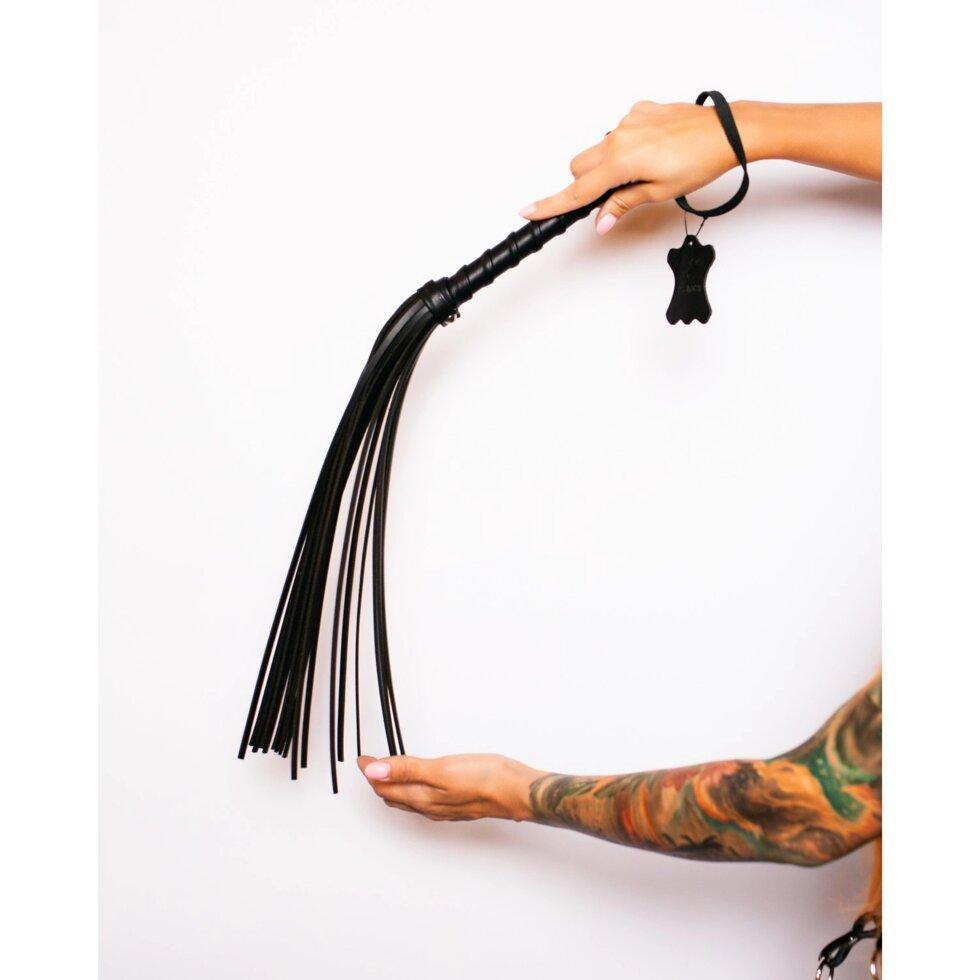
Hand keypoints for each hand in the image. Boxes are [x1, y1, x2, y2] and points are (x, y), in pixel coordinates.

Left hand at [358, 753, 543, 821]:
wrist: (516, 791)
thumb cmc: (484, 779)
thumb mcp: (441, 769)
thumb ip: (406, 769)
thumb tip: (374, 771)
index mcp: (422, 798)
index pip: (385, 787)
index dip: (371, 771)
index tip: (362, 758)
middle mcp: (429, 807)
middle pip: (393, 796)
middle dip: (378, 781)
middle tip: (369, 765)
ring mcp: (444, 807)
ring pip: (408, 799)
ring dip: (393, 786)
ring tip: (386, 772)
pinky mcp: (456, 803)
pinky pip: (424, 800)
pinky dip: (412, 789)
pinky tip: (419, 782)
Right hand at [519, 100, 745, 234]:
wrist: (727, 131)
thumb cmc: (700, 161)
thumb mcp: (659, 192)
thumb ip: (622, 205)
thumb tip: (601, 220)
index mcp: (620, 161)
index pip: (578, 191)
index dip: (552, 204)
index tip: (529, 211)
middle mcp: (618, 137)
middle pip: (580, 166)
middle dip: (586, 184)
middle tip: (612, 197)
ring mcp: (628, 121)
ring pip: (599, 150)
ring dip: (608, 166)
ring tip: (643, 172)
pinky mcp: (640, 110)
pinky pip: (620, 132)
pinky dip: (626, 147)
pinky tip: (652, 151)